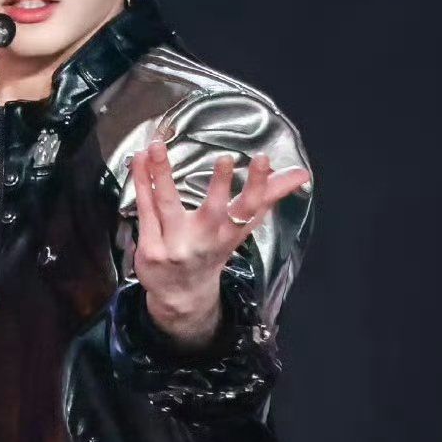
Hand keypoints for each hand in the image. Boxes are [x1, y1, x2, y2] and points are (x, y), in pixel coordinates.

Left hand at [130, 141, 311, 341]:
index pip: (250, 209)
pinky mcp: (150, 247)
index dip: (259, 185)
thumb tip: (303, 174)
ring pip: (167, 204)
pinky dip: (141, 182)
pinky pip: (144, 209)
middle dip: (219, 186)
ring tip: (156, 146)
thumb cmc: (213, 250)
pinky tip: (138, 160)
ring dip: (162, 173)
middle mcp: (205, 240)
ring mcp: (175, 245)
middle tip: (225, 158)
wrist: (181, 295)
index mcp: (230, 234)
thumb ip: (269, 196)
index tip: (263, 159)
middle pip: (213, 211)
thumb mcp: (242, 227)